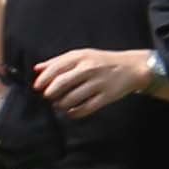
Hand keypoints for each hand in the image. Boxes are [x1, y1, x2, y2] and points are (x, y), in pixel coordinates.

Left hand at [26, 44, 151, 117]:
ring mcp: (98, 83)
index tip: (37, 87)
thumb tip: (36, 69)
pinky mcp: (107, 97)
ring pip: (72, 98)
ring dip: (61, 104)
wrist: (132, 68)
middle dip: (50, 93)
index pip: (55, 69)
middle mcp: (89, 69)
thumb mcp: (81, 55)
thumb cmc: (102, 61)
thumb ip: (58, 61)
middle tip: (48, 97)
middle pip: (61, 83)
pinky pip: (86, 109)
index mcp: (80, 57)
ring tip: (59, 105)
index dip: (43, 80)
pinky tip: (71, 112)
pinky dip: (74, 113)